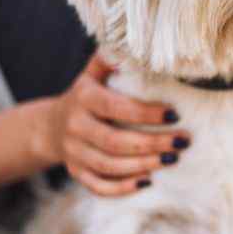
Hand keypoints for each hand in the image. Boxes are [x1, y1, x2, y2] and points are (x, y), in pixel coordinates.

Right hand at [41, 54, 189, 196]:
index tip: (175, 114)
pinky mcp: (76, 172)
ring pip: (109, 166)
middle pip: (115, 141)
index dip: (146, 113)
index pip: (116, 107)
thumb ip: (111, 59)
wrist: (50, 126)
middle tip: (182, 142)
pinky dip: (122, 188)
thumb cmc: (87, 95)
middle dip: (152, 143)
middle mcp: (75, 126)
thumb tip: (138, 45)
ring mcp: (74, 152)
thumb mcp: (93, 73)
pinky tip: (147, 181)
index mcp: (84, 98)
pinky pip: (98, 185)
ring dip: (143, 165)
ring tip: (171, 159)